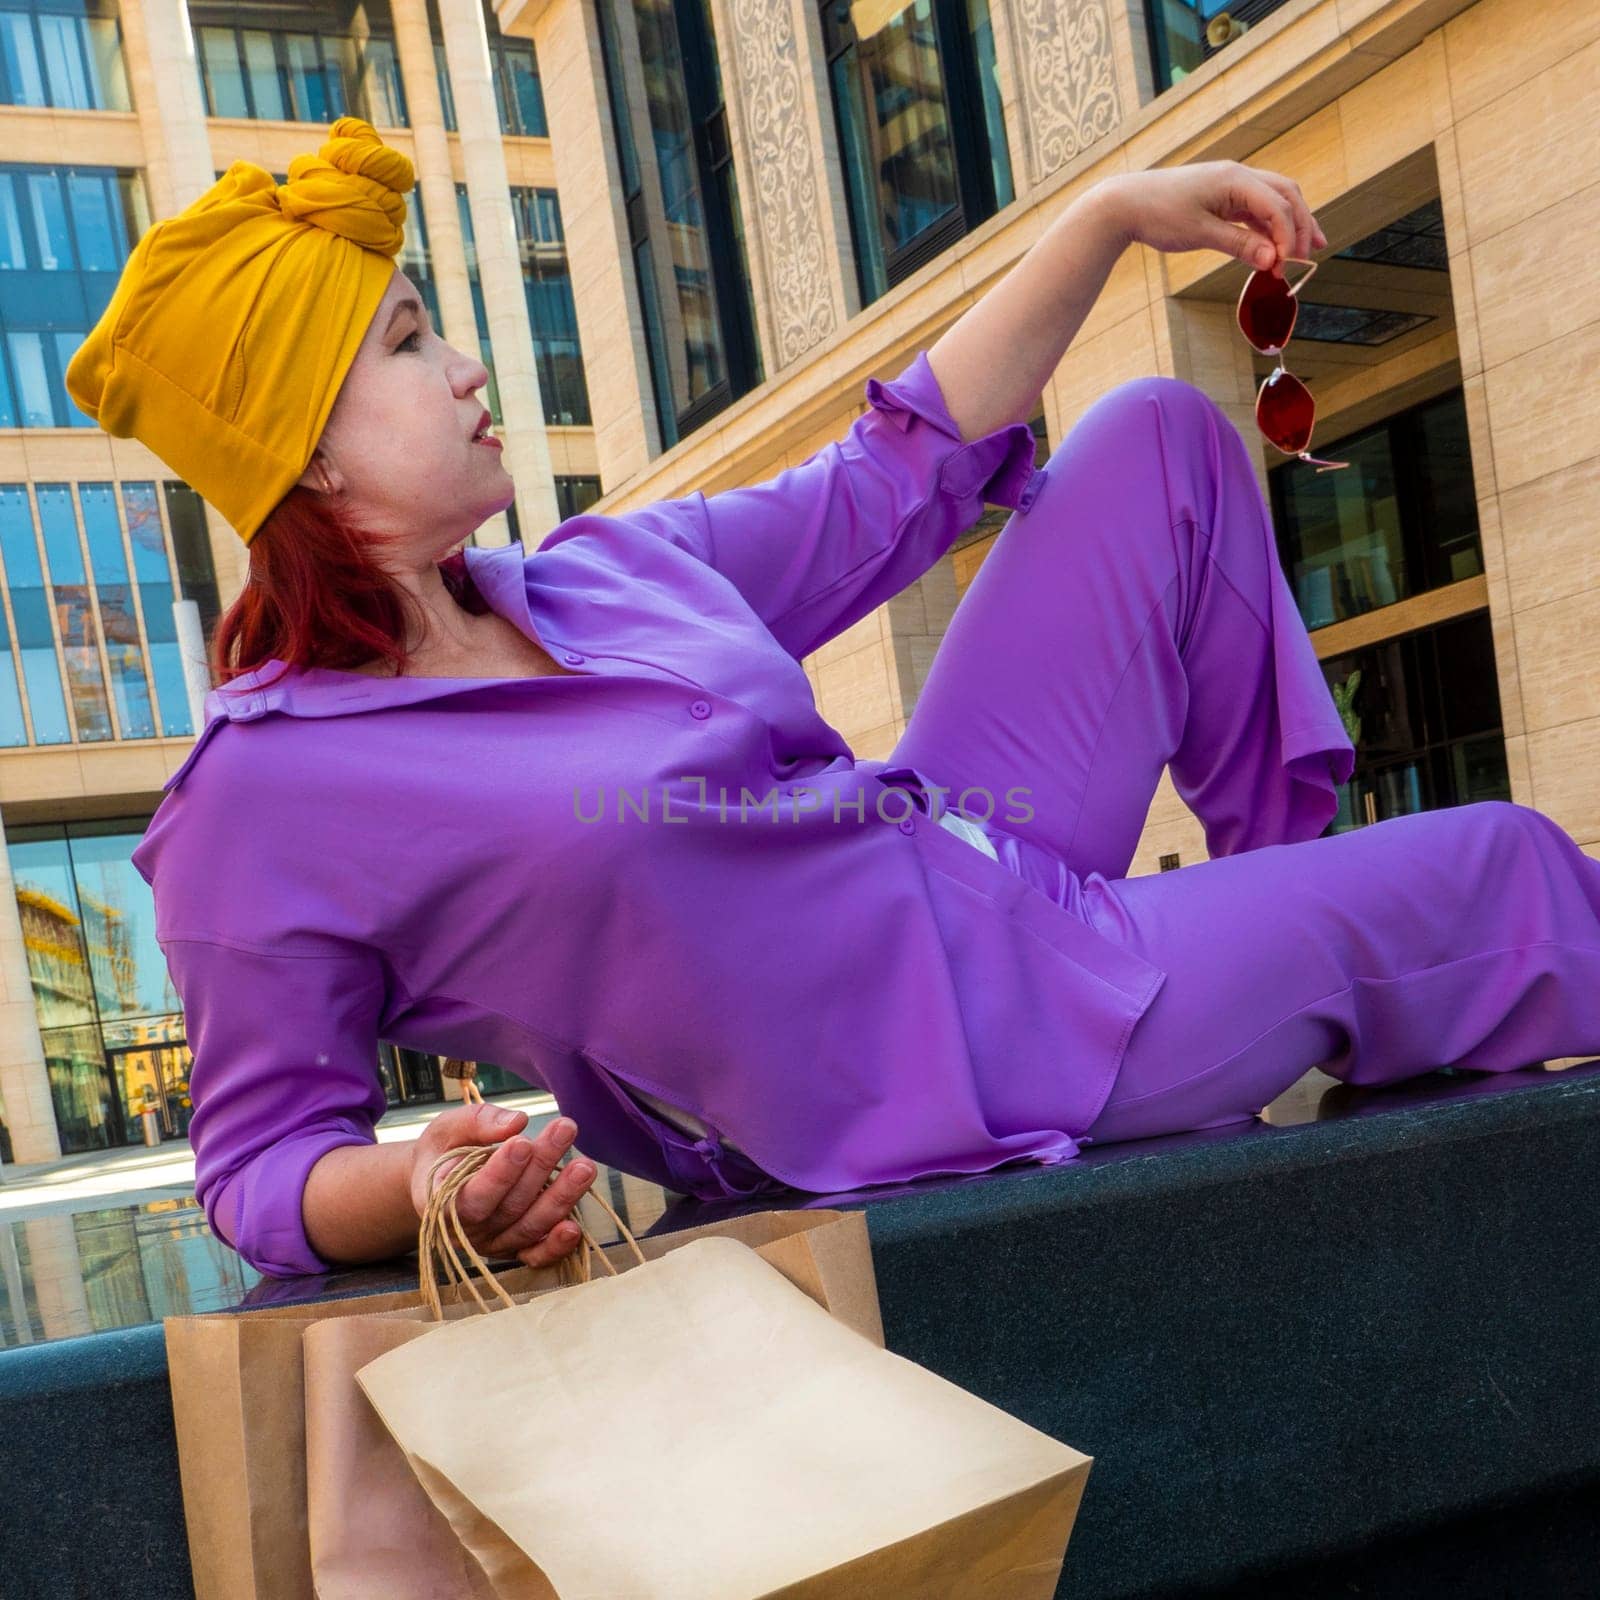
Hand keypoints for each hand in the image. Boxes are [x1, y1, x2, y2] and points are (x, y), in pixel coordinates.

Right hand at [408, 1101, 597, 1268]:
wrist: (438, 1181)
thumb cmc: (444, 1150)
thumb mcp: (448, 1128)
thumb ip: (478, 1123)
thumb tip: (517, 1122)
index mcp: (439, 1202)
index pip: (472, 1196)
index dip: (500, 1174)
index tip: (523, 1142)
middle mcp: (466, 1231)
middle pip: (509, 1206)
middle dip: (541, 1166)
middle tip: (565, 1128)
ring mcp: (492, 1242)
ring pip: (529, 1227)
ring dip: (561, 1198)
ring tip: (585, 1166)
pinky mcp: (513, 1247)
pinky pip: (535, 1256)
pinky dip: (555, 1247)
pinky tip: (575, 1227)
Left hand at [1094, 160, 1328, 274]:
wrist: (1126, 203)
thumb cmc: (1159, 214)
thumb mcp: (1200, 233)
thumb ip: (1239, 245)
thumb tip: (1272, 259)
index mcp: (1235, 179)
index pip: (1277, 205)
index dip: (1288, 235)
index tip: (1286, 264)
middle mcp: (1238, 176)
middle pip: (1285, 195)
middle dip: (1302, 223)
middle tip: (1312, 253)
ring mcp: (1231, 185)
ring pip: (1273, 201)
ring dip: (1290, 224)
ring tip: (1305, 250)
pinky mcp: (1222, 197)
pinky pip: (1254, 210)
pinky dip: (1268, 227)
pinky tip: (1274, 247)